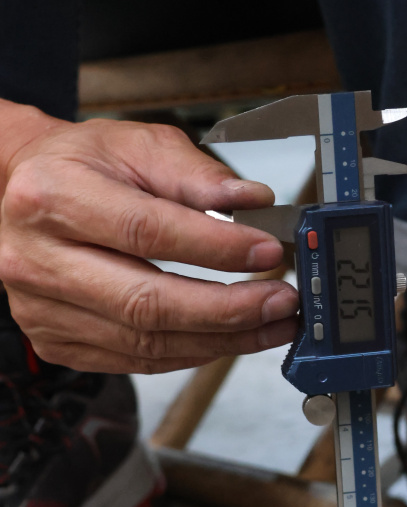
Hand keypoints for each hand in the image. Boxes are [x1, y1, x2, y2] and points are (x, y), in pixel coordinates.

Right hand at [0, 110, 298, 371]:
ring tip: (269, 324)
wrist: (19, 194)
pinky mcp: (57, 343)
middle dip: (227, 309)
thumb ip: (194, 173)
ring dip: (220, 339)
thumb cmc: (79, 167)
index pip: (147, 232)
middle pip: (146, 303)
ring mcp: (43, 310)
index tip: (266, 252)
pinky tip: (227, 337)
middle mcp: (37, 259)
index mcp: (52, 196)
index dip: (215, 248)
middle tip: (280, 302)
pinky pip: (137, 361)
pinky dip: (191, 352)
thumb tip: (252, 200)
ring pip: (146, 343)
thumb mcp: (134, 145)